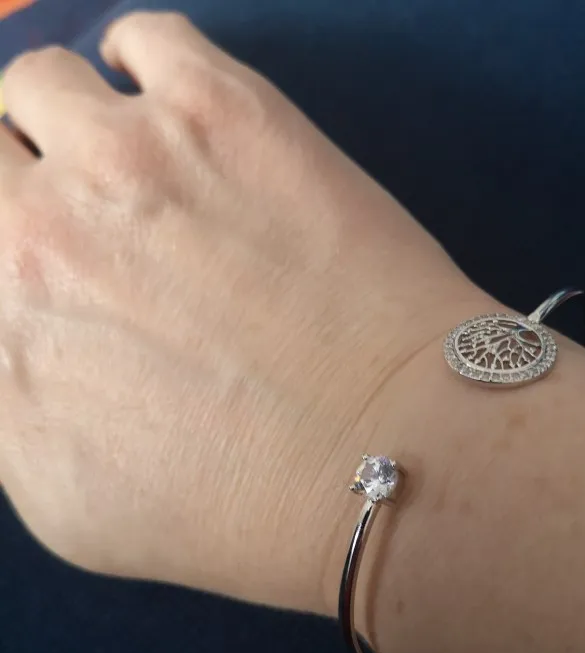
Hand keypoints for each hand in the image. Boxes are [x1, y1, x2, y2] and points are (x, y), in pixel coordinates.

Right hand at [0, 12, 485, 612]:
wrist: (382, 453)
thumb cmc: (237, 509)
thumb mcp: (70, 505)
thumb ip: (11, 405)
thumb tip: (13, 334)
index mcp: (0, 319)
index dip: (10, 239)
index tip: (41, 250)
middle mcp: (37, 225)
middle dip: (19, 175)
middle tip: (84, 214)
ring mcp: (129, 154)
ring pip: (43, 81)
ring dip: (72, 120)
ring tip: (132, 164)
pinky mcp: (225, 110)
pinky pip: (145, 38)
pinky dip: (146, 67)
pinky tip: (180, 114)